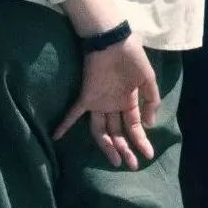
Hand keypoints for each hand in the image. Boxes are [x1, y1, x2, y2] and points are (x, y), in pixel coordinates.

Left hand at [53, 38, 161, 169]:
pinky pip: (74, 114)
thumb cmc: (133, 57)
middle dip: (126, 150)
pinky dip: (65, 125)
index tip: (148, 155)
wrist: (114, 40)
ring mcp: (99, 102)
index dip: (141, 141)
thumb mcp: (148, 79)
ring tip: (115, 161)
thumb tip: (149, 124)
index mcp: (128, 102)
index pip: (133, 127)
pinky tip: (56, 137)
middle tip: (132, 166)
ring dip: (108, 146)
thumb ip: (151, 101)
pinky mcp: (86, 96)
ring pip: (102, 130)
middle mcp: (113, 106)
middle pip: (118, 133)